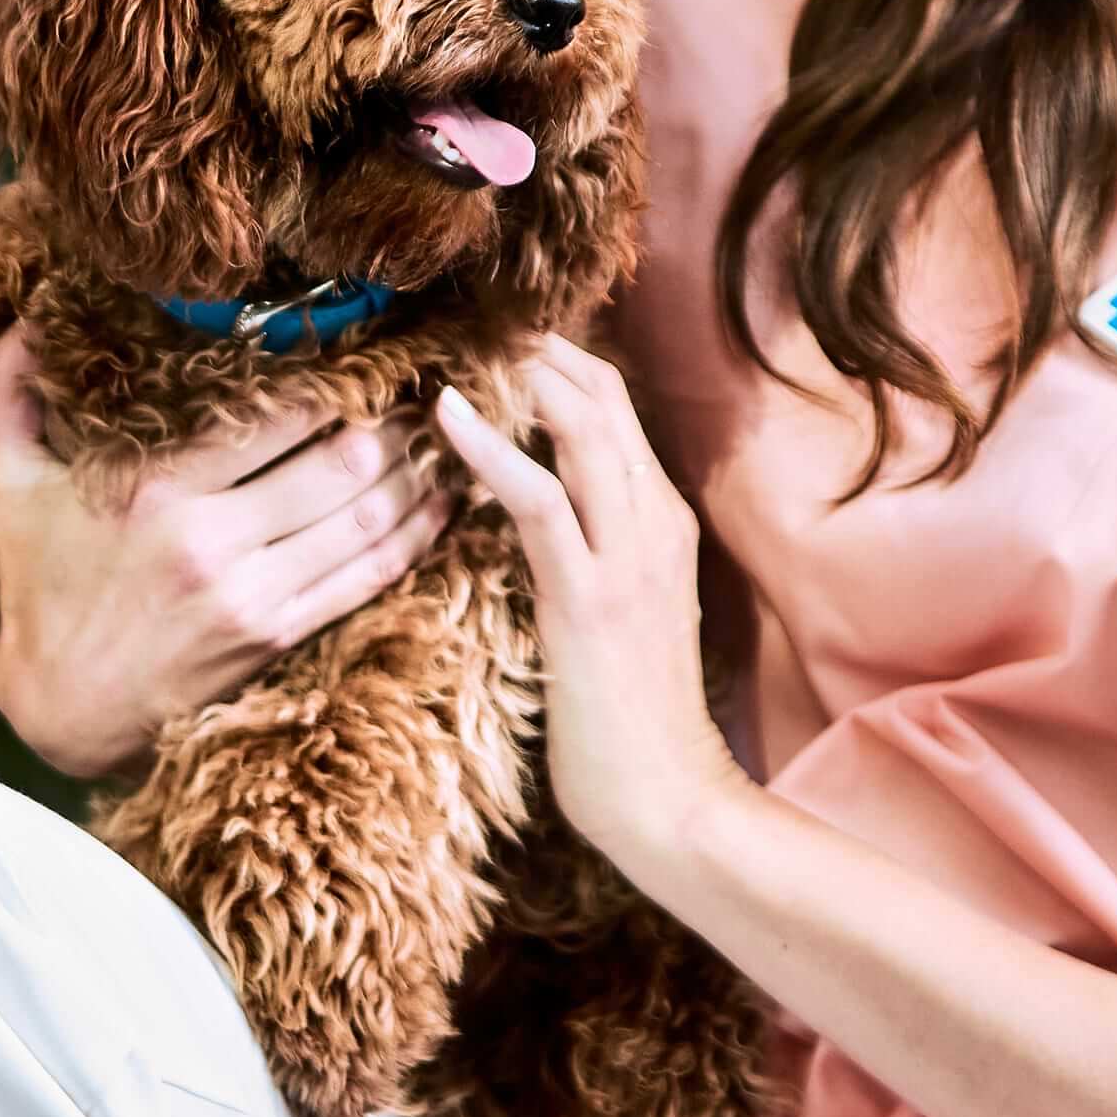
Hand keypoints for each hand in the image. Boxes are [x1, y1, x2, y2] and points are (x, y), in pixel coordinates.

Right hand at [0, 326, 452, 780]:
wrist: (61, 708)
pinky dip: (416, 536)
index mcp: (156, 489)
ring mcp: (253, 594)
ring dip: (418, 471)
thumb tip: (22, 313)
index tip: (366, 346)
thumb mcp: (6, 481)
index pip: (272, 415)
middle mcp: (213, 541)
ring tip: (446, 431)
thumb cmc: (39, 583)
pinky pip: (367, 577)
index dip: (334, 378)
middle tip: (424, 382)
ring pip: (366, 519)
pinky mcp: (278, 636)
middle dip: (393, 418)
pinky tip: (446, 503)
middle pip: (339, 463)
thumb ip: (7, 391)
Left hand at [433, 337, 745, 886]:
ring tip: (475, 340)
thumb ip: (595, 556)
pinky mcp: (586, 595)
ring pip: (584, 431)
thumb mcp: (621, 617)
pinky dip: (491, 447)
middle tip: (488, 319)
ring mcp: (627, 557)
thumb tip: (545, 517)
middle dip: (549, 351)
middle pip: (608, 403)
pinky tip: (449, 412)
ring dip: (529, 378)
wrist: (667, 797)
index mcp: (663, 527)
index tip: (511, 341)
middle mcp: (655, 525)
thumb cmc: (631, 721)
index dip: (568, 370)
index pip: (620, 418)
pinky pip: (538, 497)